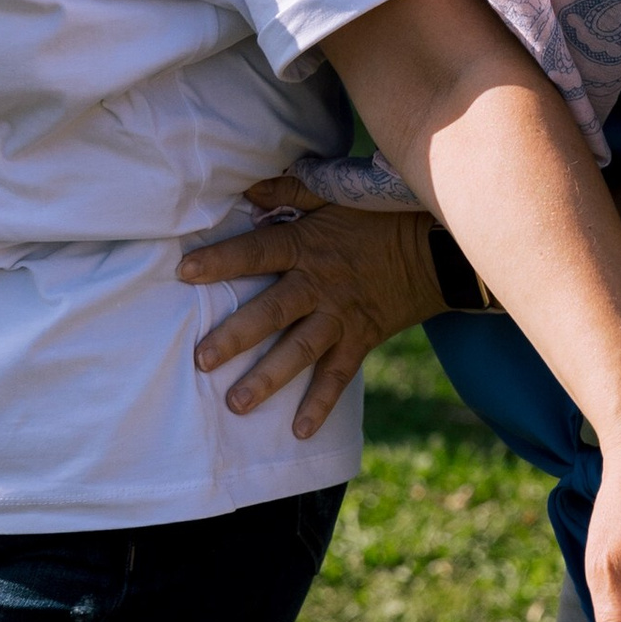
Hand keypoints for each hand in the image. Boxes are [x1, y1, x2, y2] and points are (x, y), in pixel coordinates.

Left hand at [177, 176, 443, 436]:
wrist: (435, 247)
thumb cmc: (378, 217)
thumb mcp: (336, 195)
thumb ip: (290, 190)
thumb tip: (246, 190)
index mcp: (306, 246)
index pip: (256, 252)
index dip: (221, 260)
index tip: (184, 272)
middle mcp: (319, 285)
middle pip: (272, 311)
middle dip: (236, 336)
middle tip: (202, 360)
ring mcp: (340, 316)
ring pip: (300, 350)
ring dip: (268, 378)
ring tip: (236, 404)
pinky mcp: (360, 339)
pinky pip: (339, 376)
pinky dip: (321, 404)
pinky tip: (299, 431)